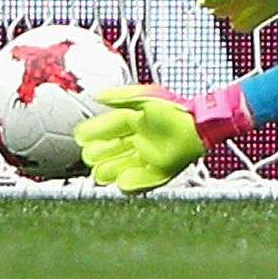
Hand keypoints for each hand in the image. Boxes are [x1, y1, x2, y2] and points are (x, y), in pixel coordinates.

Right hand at [77, 86, 209, 194]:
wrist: (197, 124)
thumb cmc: (173, 108)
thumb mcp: (143, 97)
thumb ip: (119, 96)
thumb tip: (96, 95)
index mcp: (135, 120)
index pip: (109, 128)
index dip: (94, 132)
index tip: (81, 136)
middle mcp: (141, 139)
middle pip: (113, 150)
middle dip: (99, 154)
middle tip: (88, 156)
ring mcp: (150, 155)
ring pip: (124, 167)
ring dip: (111, 170)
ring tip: (100, 173)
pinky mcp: (162, 169)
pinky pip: (143, 180)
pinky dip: (132, 183)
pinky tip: (121, 183)